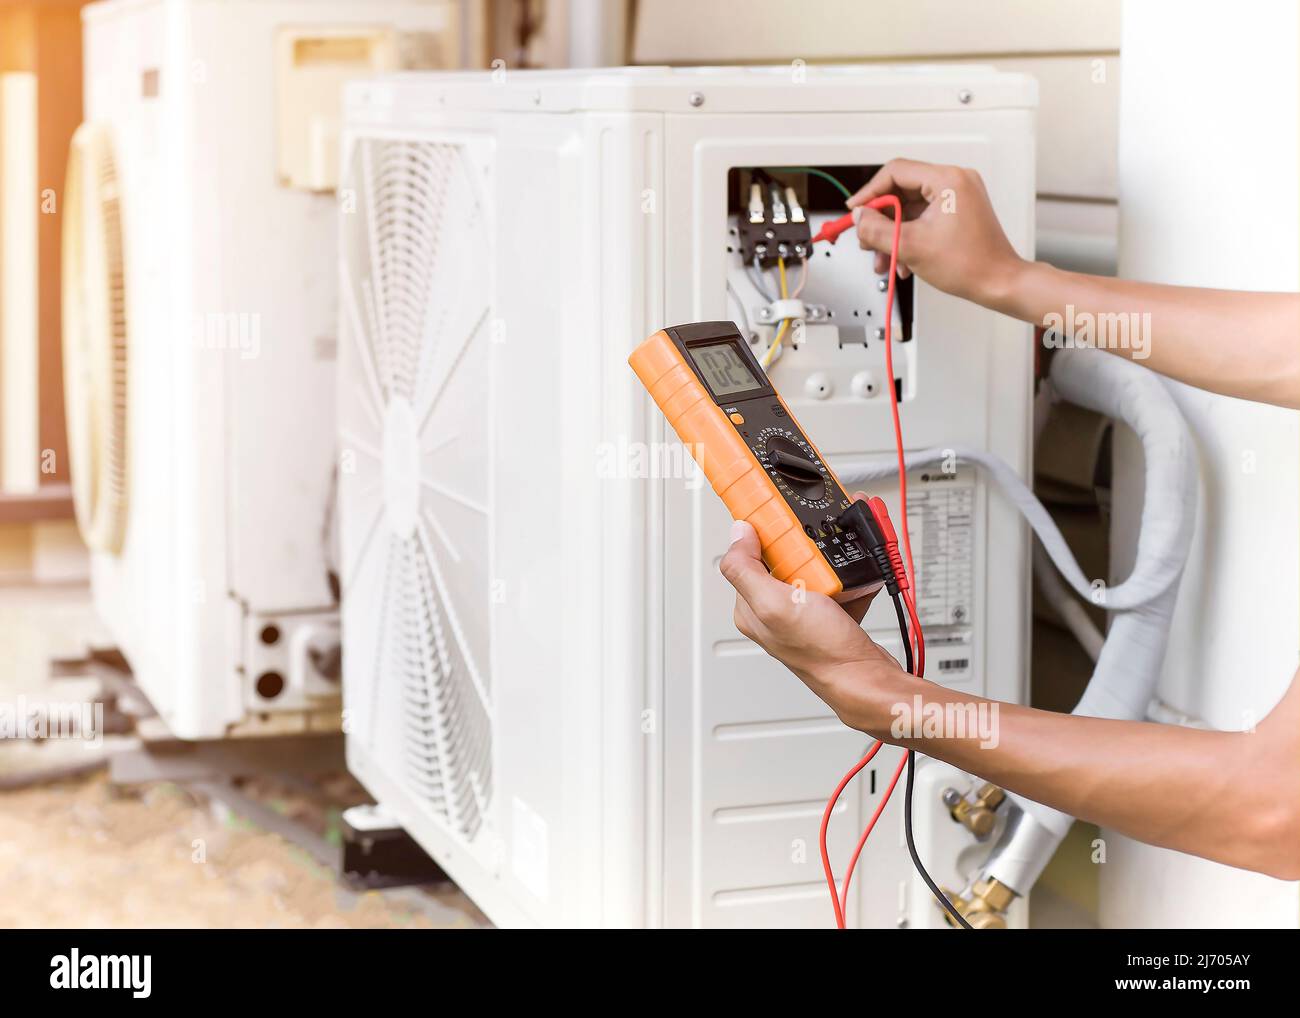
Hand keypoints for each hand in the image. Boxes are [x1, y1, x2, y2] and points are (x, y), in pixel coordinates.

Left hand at [717, 511, 908, 733]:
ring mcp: (802, 613)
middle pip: (784, 557)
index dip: (765, 534)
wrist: (866, 679)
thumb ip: (746, 569)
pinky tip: (858, 577)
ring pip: (814, 568)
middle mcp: (774, 610)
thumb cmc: (823, 652)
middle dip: (807, 547)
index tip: (785, 521)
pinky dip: (851, 577)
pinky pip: (838, 583)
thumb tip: (736, 534)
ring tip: (843, 565)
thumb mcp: (775, 604)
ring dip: (833, 560)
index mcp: (750, 607)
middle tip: (819, 555)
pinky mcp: (829, 615)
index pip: (748, 556)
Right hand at [847, 158, 1024, 306]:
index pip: (895, 172)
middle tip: (867, 238)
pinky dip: (908, 236)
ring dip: (892, 233)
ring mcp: (958, 197)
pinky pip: (923, 218)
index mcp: (947, 180)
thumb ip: (877, 229)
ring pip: (910, 208)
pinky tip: (901, 259)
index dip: (869, 192)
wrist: (998, 283)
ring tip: (883, 257)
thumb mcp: (910, 246)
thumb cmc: (970, 265)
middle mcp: (955, 182)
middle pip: (901, 191)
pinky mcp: (958, 212)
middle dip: (880, 219)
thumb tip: (859, 218)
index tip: (855, 210)